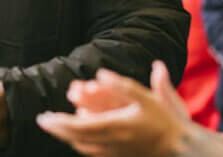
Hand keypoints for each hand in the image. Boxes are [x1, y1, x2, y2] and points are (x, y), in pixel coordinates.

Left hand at [36, 61, 185, 156]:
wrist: (181, 150)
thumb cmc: (164, 121)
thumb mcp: (145, 98)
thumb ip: (122, 85)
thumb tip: (100, 74)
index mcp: (114, 127)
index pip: (78, 126)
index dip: (59, 123)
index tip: (44, 116)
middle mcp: (111, 143)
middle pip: (76, 138)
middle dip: (56, 129)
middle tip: (41, 120)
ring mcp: (114, 153)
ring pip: (82, 147)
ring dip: (65, 137)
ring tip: (54, 127)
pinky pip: (93, 153)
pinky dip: (79, 144)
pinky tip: (75, 138)